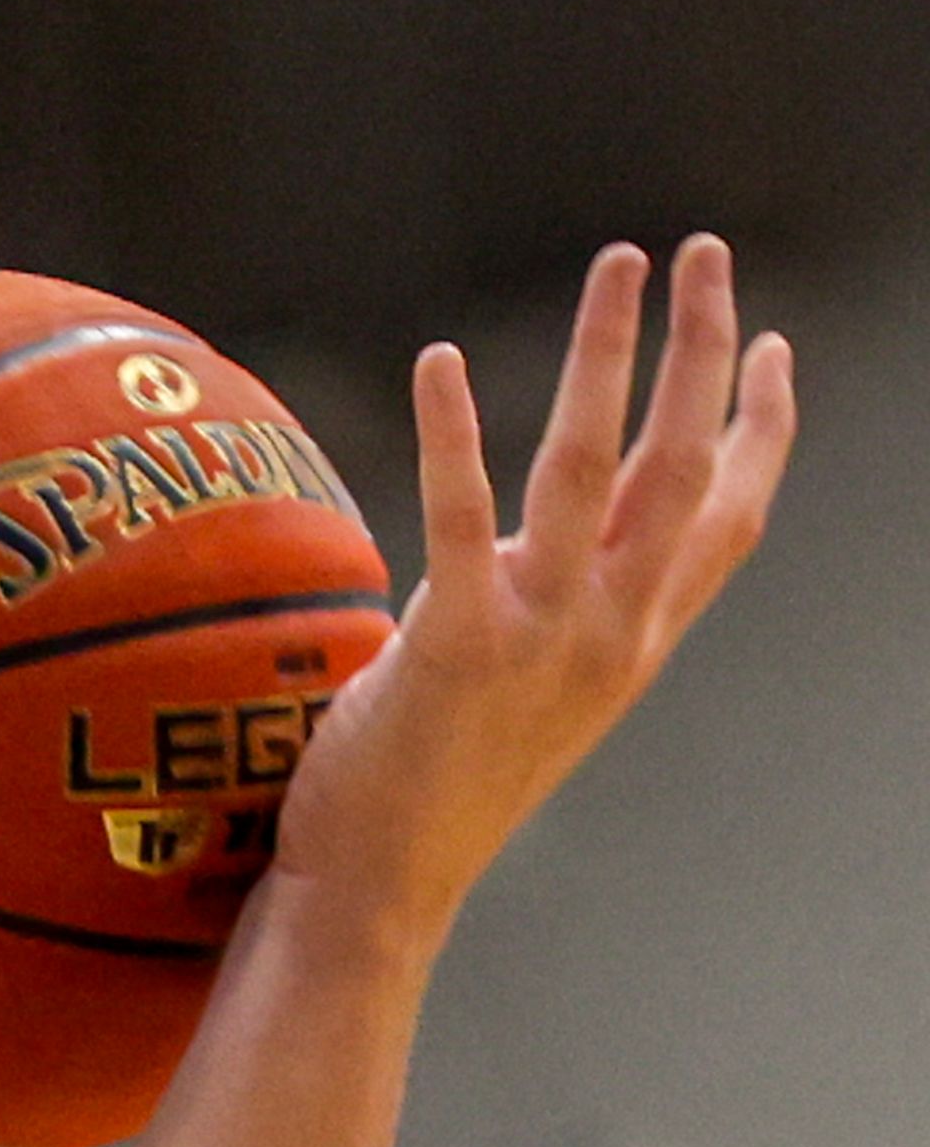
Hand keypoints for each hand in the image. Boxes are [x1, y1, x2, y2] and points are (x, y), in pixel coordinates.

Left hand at [278, 233, 793, 952]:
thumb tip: (547, 532)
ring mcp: (540, 640)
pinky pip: (460, 517)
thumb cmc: (439, 793)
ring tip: (621, 263)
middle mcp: (609, 635)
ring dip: (612, 352)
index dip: (760, 428)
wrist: (378, 895)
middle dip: (703, 347)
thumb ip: (561, 610)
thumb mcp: (535, 697)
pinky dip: (453, 432)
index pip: (730, 520)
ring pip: (599, 467)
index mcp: (634, 644)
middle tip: (704, 251)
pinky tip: (441, 360)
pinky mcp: (455, 648)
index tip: (769, 344)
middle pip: (684, 465)